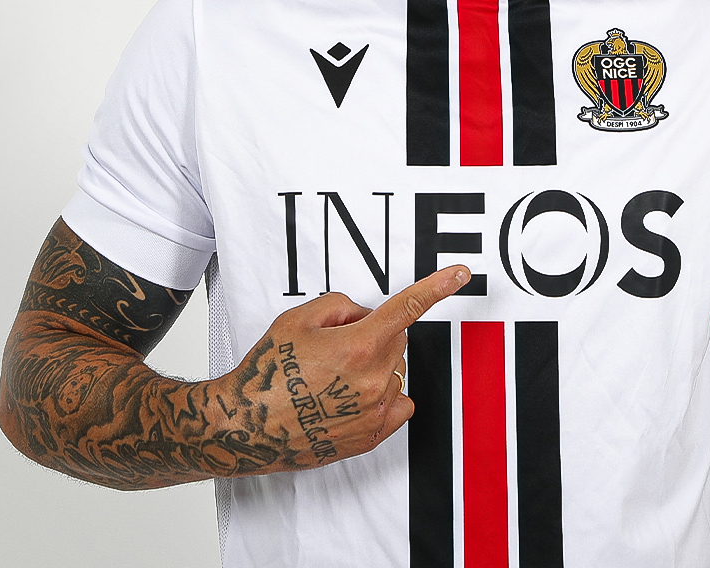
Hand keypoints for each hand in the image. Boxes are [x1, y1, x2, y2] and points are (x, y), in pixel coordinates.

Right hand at [213, 264, 469, 469]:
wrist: (248, 425)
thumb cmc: (268, 372)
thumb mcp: (299, 318)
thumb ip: (341, 306)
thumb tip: (363, 316)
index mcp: (360, 345)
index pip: (408, 307)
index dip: (438, 287)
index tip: (460, 274)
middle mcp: (374, 379)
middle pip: (397, 339)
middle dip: (374, 333)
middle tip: (337, 345)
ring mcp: (375, 410)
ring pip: (395, 369)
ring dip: (375, 365)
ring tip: (334, 377)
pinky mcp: (371, 434)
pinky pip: (399, 402)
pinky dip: (383, 393)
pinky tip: (353, 395)